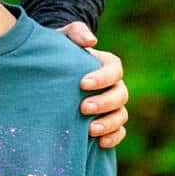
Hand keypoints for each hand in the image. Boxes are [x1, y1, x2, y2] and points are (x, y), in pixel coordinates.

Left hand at [59, 23, 128, 149]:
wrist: (53, 68)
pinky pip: (119, 131)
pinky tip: (99, 142)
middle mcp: (114, 85)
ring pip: (121, 115)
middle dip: (104, 103)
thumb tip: (91, 42)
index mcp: (106, 64)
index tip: (82, 83)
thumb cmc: (60, 49)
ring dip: (109, 123)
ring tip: (90, 129)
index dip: (103, 78)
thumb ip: (76, 33)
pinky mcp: (108, 121)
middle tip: (84, 108)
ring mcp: (113, 104)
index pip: (115, 70)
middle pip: (121, 95)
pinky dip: (113, 137)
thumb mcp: (64, 36)